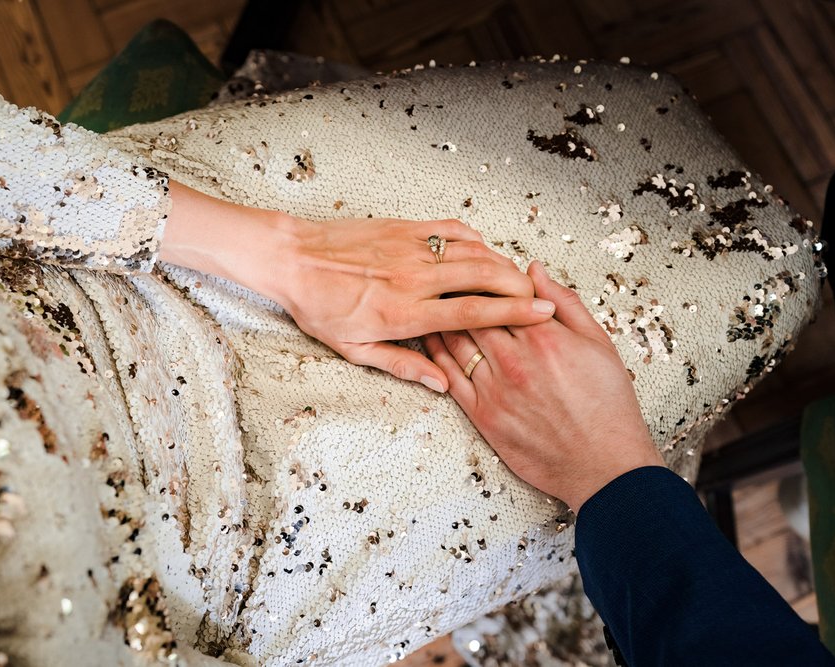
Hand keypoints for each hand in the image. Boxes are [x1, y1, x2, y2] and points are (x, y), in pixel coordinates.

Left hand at [158, 183, 555, 391]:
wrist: (291, 259)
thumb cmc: (319, 306)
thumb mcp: (354, 349)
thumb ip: (402, 365)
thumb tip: (439, 383)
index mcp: (404, 314)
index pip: (473, 313)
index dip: (514, 314)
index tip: (542, 314)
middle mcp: (413, 278)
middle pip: (484, 277)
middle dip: (519, 286)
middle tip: (539, 296)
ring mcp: (410, 248)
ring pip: (473, 251)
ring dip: (501, 263)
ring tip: (516, 278)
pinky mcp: (404, 227)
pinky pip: (450, 228)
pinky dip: (474, 238)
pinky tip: (482, 249)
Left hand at [424, 260, 664, 511]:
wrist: (603, 464)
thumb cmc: (606, 406)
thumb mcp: (597, 343)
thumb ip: (565, 302)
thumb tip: (536, 271)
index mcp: (544, 336)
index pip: (502, 292)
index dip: (485, 274)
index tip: (474, 263)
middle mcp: (515, 359)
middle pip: (473, 312)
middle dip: (457, 290)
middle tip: (442, 274)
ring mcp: (495, 387)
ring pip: (455, 340)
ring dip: (441, 317)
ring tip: (432, 299)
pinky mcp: (482, 415)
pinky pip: (449, 377)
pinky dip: (435, 355)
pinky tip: (431, 339)